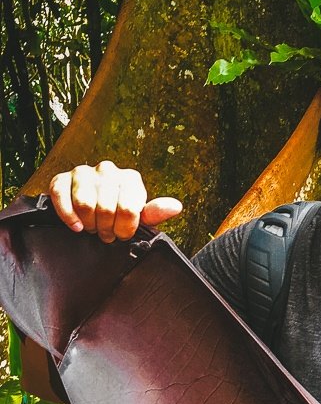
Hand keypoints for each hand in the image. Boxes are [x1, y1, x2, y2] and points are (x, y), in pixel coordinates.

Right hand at [49, 161, 182, 242]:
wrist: (91, 207)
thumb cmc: (120, 212)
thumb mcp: (141, 216)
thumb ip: (156, 213)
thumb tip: (176, 207)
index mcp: (131, 178)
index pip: (128, 210)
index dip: (124, 229)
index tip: (122, 234)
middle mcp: (108, 170)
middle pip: (106, 209)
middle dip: (106, 229)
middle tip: (106, 233)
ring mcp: (84, 172)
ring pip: (85, 205)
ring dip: (89, 224)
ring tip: (93, 227)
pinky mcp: (62, 178)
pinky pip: (62, 198)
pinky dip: (68, 216)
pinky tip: (76, 225)